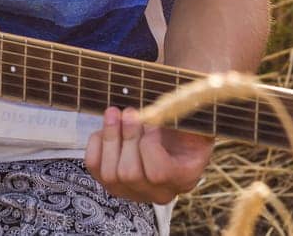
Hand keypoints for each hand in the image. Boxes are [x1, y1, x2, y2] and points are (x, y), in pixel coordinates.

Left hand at [85, 107, 211, 204]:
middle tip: (130, 111)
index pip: (159, 172)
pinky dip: (97, 143)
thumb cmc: (186, 122)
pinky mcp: (111, 181)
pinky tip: (108, 127)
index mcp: (184, 177)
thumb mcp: (197, 118)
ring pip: (110, 173)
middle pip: (130, 174)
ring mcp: (132, 191)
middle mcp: (158, 192)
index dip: (150, 143)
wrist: (173, 134)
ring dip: (110, 137)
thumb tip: (183, 100)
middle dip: (127, 136)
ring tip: (115, 112)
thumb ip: (192, 113)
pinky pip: (95, 166)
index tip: (153, 118)